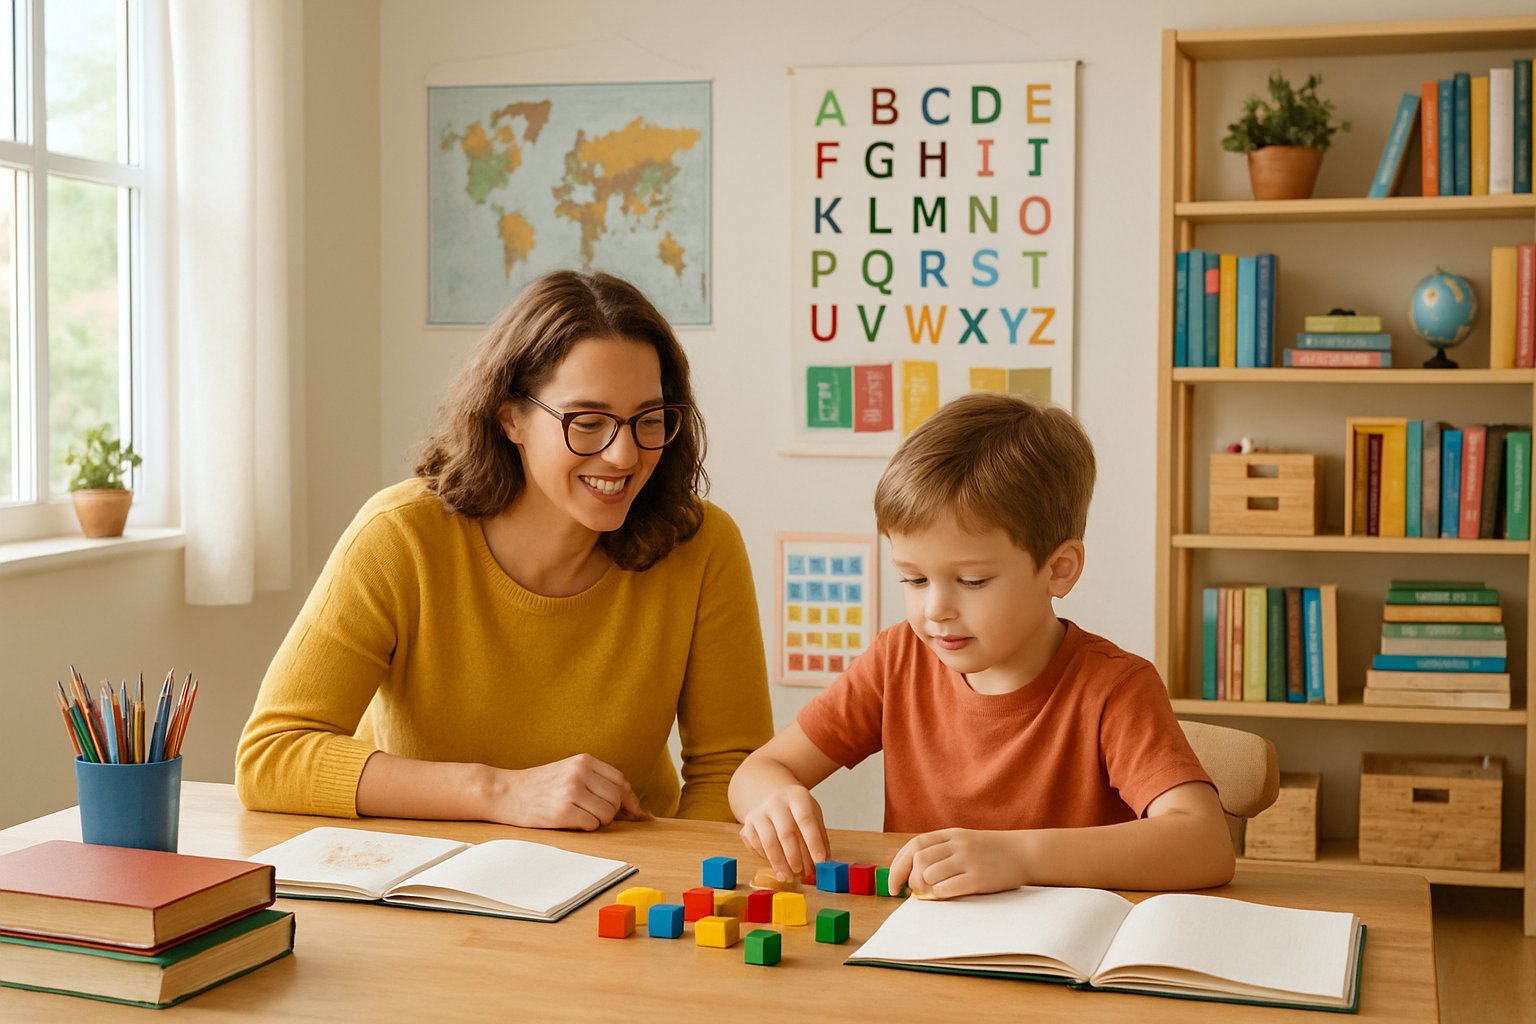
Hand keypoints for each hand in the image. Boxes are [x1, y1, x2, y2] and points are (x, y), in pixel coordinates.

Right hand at [491, 754, 648, 829]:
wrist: (506, 792)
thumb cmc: (540, 785)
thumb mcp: (569, 771)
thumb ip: (598, 781)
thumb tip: (633, 806)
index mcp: (583, 761)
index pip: (620, 781)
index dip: (629, 799)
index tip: (633, 812)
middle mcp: (579, 773)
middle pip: (616, 798)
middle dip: (612, 812)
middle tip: (595, 814)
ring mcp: (571, 792)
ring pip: (607, 814)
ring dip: (599, 821)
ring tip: (581, 816)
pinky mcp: (563, 812)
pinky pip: (592, 825)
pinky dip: (587, 827)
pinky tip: (572, 821)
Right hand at [737, 785, 829, 881]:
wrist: (773, 798)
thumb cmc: (797, 811)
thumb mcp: (813, 816)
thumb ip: (820, 838)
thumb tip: (826, 863)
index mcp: (797, 796)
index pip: (806, 819)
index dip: (813, 841)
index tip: (820, 861)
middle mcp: (776, 802)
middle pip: (785, 832)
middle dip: (795, 856)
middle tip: (803, 873)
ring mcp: (759, 813)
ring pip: (769, 841)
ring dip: (780, 863)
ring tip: (790, 877)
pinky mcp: (747, 826)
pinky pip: (756, 846)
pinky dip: (767, 859)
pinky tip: (777, 866)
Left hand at [887, 828, 1026, 898]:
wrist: (1024, 853)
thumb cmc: (990, 851)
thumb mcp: (964, 840)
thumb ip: (941, 850)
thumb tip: (912, 874)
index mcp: (950, 834)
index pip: (914, 846)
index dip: (898, 866)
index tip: (893, 885)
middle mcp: (957, 845)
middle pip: (919, 860)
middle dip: (909, 879)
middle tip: (912, 891)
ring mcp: (968, 860)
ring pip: (930, 874)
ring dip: (924, 888)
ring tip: (931, 893)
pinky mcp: (979, 878)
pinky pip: (948, 888)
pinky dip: (939, 894)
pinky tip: (945, 895)